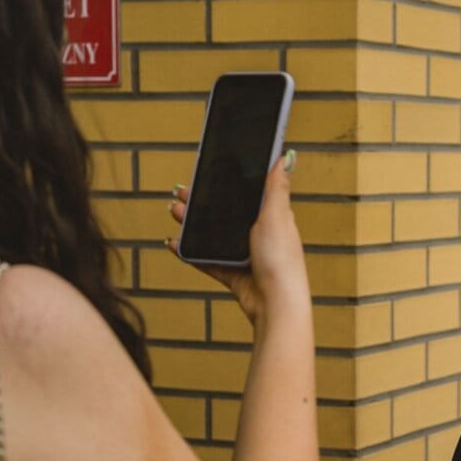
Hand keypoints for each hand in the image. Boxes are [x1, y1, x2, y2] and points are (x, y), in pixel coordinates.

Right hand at [166, 151, 308, 325]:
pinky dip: (190, 252)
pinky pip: (206, 260)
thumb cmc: (281, 259)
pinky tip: (175, 242)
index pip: (245, 195)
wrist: (274, 303)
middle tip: (181, 193)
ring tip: (174, 212)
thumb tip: (285, 158)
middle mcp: (258, 235)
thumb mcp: (276, 216)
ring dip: (192, 223)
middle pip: (225, 214)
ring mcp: (244, 255)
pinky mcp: (233, 275)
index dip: (225, 184)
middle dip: (202, 203)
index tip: (205, 174)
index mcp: (271, 218)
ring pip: (212, 235)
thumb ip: (276, 188)